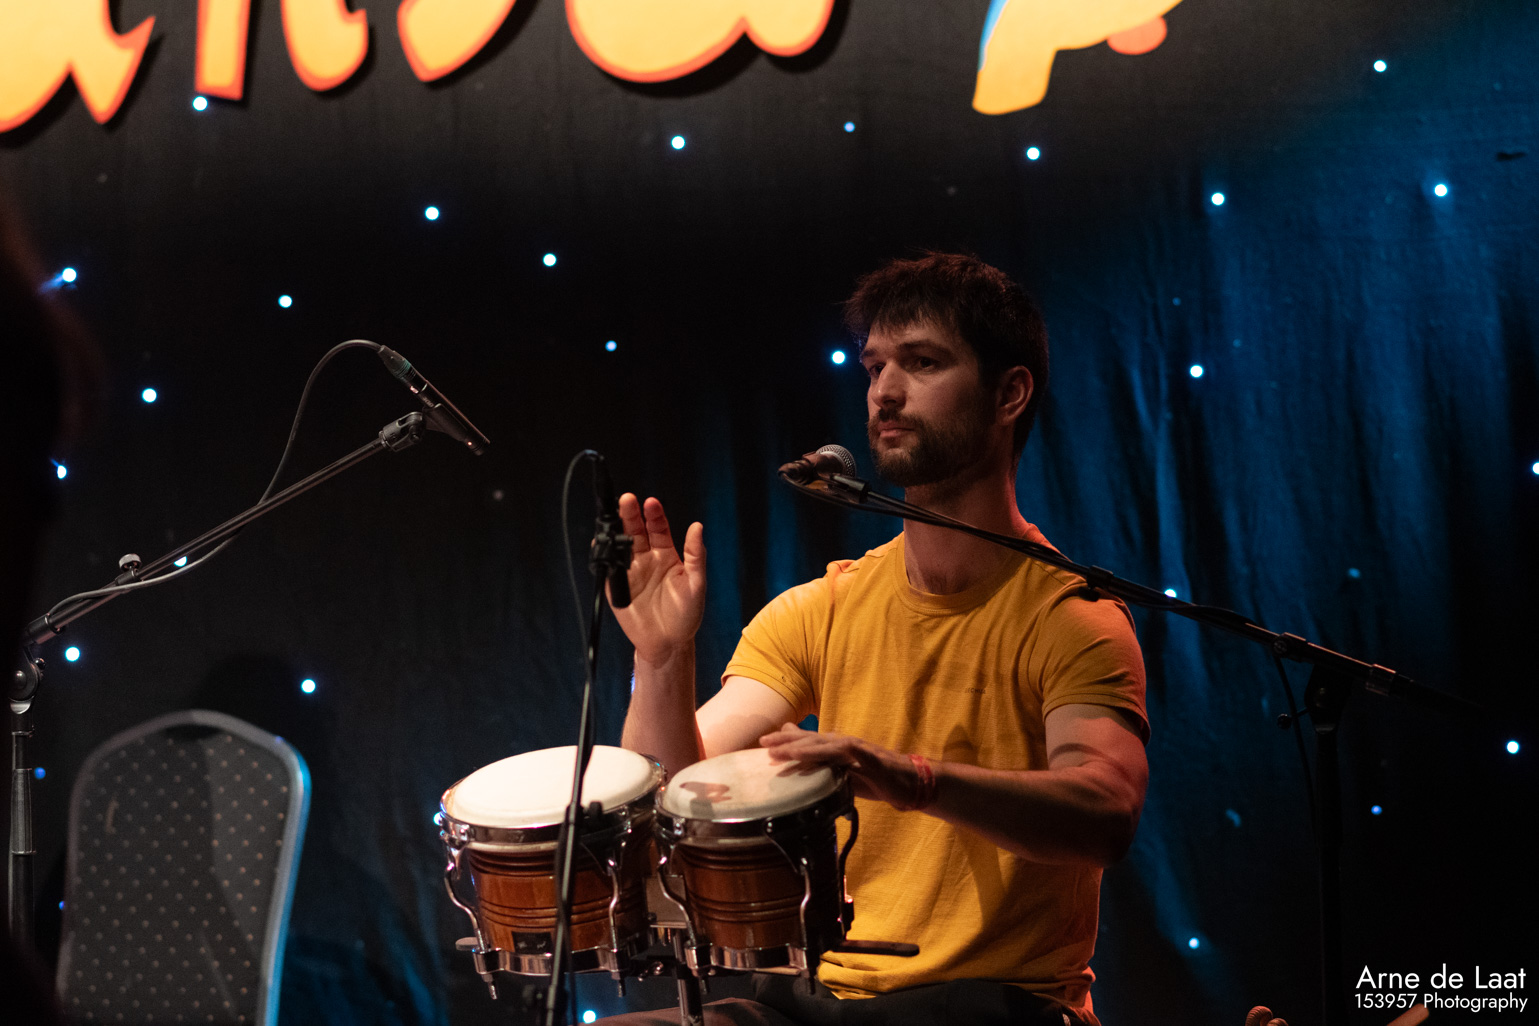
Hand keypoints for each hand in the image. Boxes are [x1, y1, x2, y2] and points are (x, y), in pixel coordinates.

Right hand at [611, 494, 705, 664]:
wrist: (668, 643)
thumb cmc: (687, 614)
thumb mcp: (696, 584)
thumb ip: (696, 556)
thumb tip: (697, 527)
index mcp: (666, 554)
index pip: (658, 528)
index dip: (654, 514)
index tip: (651, 503)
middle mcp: (646, 558)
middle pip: (635, 530)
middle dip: (630, 514)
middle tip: (627, 500)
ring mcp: (629, 571)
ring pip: (619, 544)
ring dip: (615, 530)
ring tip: (613, 518)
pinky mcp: (616, 585)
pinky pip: (607, 567)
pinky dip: (602, 554)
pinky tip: (601, 543)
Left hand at [759, 724, 925, 809]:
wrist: (907, 782)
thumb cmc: (873, 778)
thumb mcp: (842, 773)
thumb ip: (822, 766)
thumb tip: (799, 764)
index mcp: (833, 748)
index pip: (805, 741)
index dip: (784, 741)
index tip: (761, 743)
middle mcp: (841, 744)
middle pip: (810, 739)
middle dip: (786, 741)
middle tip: (763, 743)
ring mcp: (855, 749)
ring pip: (825, 745)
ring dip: (803, 747)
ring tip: (784, 750)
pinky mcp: (868, 758)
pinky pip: (847, 755)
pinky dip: (833, 754)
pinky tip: (820, 754)